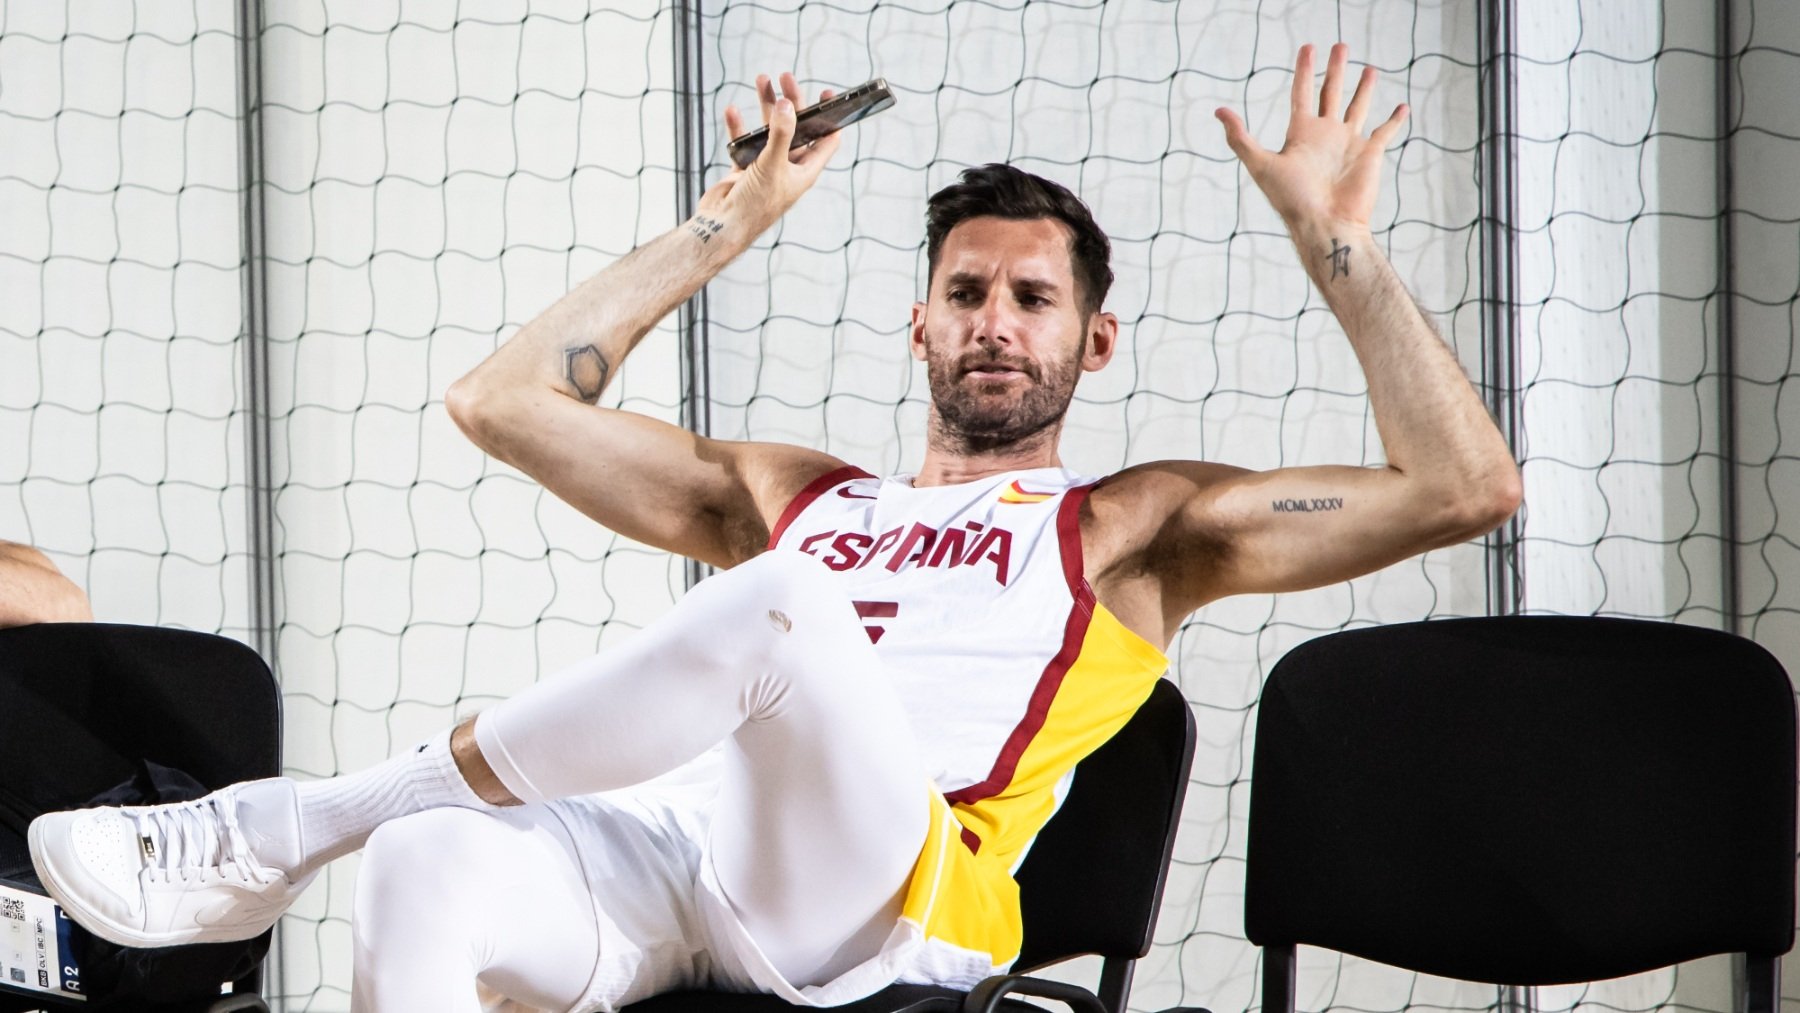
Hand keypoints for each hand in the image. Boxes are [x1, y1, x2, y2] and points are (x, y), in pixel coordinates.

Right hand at [695, 72, 841, 236]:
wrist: (722, 227)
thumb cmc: (755, 205)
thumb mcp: (773, 165)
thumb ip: (781, 134)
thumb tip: (787, 104)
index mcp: (804, 170)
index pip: (827, 139)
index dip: (830, 116)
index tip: (828, 93)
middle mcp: (788, 167)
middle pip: (797, 127)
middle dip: (792, 101)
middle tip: (785, 77)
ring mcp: (766, 166)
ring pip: (769, 129)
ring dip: (765, 106)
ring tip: (761, 80)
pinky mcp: (744, 168)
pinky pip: (744, 141)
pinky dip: (739, 126)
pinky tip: (732, 111)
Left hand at [1215, 44, 1406, 230]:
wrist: (1324, 225)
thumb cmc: (1292, 199)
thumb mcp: (1261, 164)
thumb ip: (1240, 138)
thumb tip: (1218, 111)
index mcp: (1301, 134)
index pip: (1302, 93)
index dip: (1304, 70)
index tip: (1308, 48)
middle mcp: (1325, 135)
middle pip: (1331, 93)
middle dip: (1335, 69)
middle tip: (1340, 45)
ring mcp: (1348, 144)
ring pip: (1358, 107)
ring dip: (1364, 89)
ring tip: (1369, 68)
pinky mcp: (1370, 155)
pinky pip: (1385, 132)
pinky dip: (1394, 120)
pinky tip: (1402, 107)